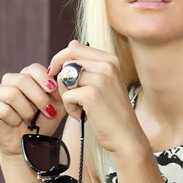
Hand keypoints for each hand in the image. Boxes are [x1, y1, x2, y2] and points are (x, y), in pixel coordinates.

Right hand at [0, 63, 64, 158]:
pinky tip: (17, 123)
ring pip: (12, 94)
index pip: (34, 68)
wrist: (28, 145)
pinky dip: (14, 119)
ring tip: (31, 120)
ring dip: (27, 110)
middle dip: (39, 98)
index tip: (53, 90)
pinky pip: (3, 109)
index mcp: (28, 77)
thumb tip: (61, 78)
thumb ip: (60, 92)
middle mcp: (10, 81)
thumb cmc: (43, 123)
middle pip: (22, 80)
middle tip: (48, 112)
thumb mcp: (57, 107)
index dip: (44, 78)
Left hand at [48, 41, 149, 157]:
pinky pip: (66, 96)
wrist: (126, 135)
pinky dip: (70, 108)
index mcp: (110, 59)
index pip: (75, 46)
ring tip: (80, 107)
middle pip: (66, 62)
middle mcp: (107, 65)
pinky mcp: (91, 94)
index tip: (57, 73)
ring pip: (64, 78)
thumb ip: (90, 66)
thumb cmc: (112, 112)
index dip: (60, 59)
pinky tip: (82, 115)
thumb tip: (66, 50)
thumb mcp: (106, 82)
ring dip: (66, 95)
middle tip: (70, 96)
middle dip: (62, 80)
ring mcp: (100, 78)